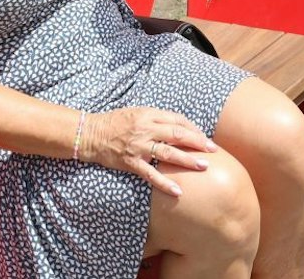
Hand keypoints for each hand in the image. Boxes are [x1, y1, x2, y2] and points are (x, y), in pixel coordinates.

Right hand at [80, 107, 217, 195]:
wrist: (91, 134)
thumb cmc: (115, 122)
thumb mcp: (137, 112)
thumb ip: (156, 118)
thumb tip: (179, 127)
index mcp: (148, 114)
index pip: (177, 119)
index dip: (193, 128)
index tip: (204, 137)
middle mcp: (145, 129)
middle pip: (177, 134)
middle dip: (197, 142)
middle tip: (213, 150)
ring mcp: (138, 146)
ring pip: (168, 153)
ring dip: (187, 160)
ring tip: (203, 166)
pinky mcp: (131, 162)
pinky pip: (150, 174)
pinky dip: (164, 183)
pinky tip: (177, 191)